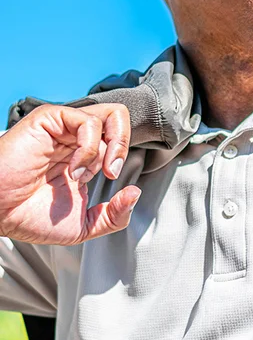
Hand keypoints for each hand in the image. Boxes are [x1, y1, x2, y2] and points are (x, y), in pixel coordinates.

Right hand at [0, 103, 141, 244]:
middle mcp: (77, 139)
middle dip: (124, 145)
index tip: (111, 179)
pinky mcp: (50, 120)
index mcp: (85, 157)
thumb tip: (135, 192)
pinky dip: (89, 148)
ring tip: (86, 174)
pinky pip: (88, 121)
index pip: (119, 138)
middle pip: (119, 119)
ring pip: (112, 114)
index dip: (123, 156)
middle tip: (110, 172)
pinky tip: (73, 169)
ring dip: (109, 149)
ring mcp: (65, 128)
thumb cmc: (30, 218)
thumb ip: (114, 216)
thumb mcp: (84, 225)